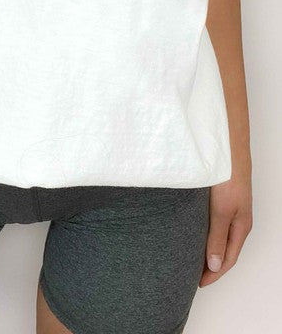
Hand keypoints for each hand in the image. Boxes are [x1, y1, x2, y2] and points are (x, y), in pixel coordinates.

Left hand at [199, 170, 252, 286]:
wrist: (226, 148)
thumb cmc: (228, 177)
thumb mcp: (221, 210)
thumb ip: (217, 237)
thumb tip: (214, 264)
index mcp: (241, 227)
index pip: (228, 259)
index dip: (214, 273)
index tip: (199, 283)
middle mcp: (237, 220)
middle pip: (224, 249)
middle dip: (210, 264)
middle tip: (191, 274)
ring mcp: (229, 208)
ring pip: (218, 235)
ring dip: (206, 247)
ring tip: (190, 256)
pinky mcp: (220, 197)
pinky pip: (212, 222)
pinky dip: (203, 232)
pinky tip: (191, 230)